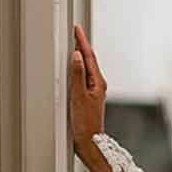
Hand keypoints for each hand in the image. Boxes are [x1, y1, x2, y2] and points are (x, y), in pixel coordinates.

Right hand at [69, 22, 107, 161]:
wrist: (89, 143)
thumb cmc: (85, 124)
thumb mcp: (78, 97)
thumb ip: (77, 75)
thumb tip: (77, 56)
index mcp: (97, 83)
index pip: (89, 56)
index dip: (82, 41)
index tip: (76, 29)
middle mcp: (97, 85)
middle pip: (89, 60)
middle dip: (82, 45)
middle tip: (75, 31)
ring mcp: (93, 91)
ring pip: (86, 68)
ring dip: (80, 55)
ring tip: (74, 43)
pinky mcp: (88, 97)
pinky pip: (83, 76)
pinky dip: (78, 68)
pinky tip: (73, 67)